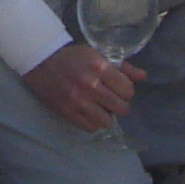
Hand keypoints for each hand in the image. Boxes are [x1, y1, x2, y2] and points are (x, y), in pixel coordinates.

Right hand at [22, 41, 137, 132]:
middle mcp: (90, 84)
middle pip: (121, 108)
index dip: (126, 90)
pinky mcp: (67, 112)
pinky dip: (92, 122)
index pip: (128, 90)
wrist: (40, 61)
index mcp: (99, 67)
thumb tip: (143, 76)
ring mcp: (78, 100)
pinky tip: (88, 112)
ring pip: (107, 121)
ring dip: (106, 115)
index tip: (118, 87)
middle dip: (119, 104)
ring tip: (99, 107)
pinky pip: (91, 127)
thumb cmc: (72, 58)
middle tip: (110, 98)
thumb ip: (122, 67)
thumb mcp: (97, 56)